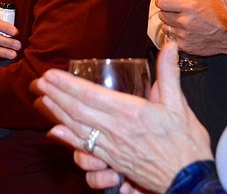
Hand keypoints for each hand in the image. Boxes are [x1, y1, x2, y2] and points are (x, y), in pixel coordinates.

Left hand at [34, 42, 212, 192]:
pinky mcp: (113, 162)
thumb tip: (171, 45)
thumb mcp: (179, 104)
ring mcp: (112, 148)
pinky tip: (56, 131)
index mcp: (131, 113)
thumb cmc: (186, 143)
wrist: (188, 180)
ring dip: (56, 113)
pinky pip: (85, 148)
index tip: (51, 74)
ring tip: (42, 100)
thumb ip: (170, 73)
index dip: (67, 84)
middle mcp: (116, 130)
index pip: (90, 95)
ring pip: (77, 129)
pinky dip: (67, 138)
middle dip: (55, 95)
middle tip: (38, 83)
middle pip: (77, 111)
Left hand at [156, 0, 226, 56]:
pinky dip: (175, 35)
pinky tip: (184, 32)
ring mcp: (184, 35)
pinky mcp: (186, 47)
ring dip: (170, 24)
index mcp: (189, 6)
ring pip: (165, 28)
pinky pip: (172, 39)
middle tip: (174, 10)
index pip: (161, 2)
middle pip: (161, 14)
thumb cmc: (225, 14)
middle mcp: (184, 21)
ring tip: (180, 22)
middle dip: (166, 11)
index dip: (162, 0)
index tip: (164, 0)